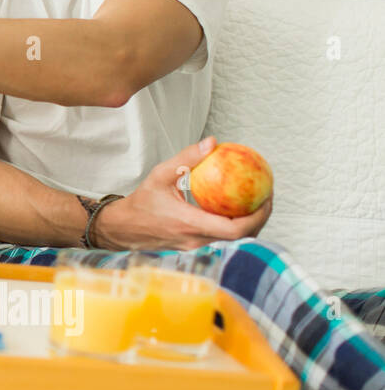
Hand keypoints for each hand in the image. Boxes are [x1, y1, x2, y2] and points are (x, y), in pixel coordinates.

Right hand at [95, 137, 273, 250]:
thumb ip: (186, 159)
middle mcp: (196, 240)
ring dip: (248, 223)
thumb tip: (212, 143)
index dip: (257, 217)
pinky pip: (222, 237)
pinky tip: (234, 208)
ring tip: (254, 202)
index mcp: (190, 225)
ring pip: (234, 240)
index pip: (235, 230)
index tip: (266, 199)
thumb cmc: (141, 202)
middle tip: (267, 197)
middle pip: (242, 237)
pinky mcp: (195, 246)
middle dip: (260, 218)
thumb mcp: (159, 175)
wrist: (123, 228)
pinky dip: (233, 224)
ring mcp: (196, 246)